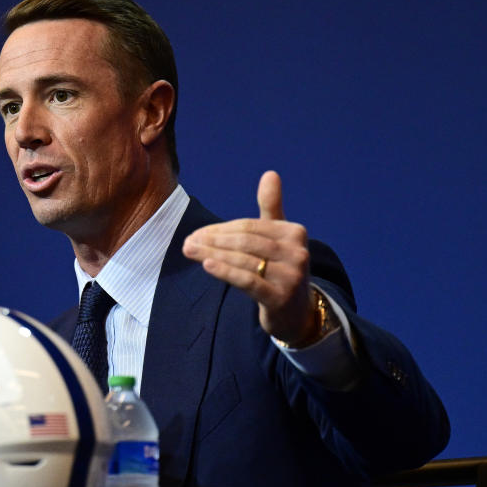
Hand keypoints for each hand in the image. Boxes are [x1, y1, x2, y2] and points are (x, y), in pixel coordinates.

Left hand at [182, 171, 317, 344]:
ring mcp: (291, 276)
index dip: (220, 229)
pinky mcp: (280, 297)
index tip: (197, 234)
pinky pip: (248, 281)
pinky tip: (207, 265)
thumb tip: (270, 173)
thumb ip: (271, 207)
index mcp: (295, 233)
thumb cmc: (281, 269)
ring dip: (212, 255)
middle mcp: (298, 253)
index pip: (249, 226)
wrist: (296, 312)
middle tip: (188, 242)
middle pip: (245, 242)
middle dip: (213, 241)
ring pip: (243, 260)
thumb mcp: (278, 238)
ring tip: (189, 251)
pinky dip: (226, 271)